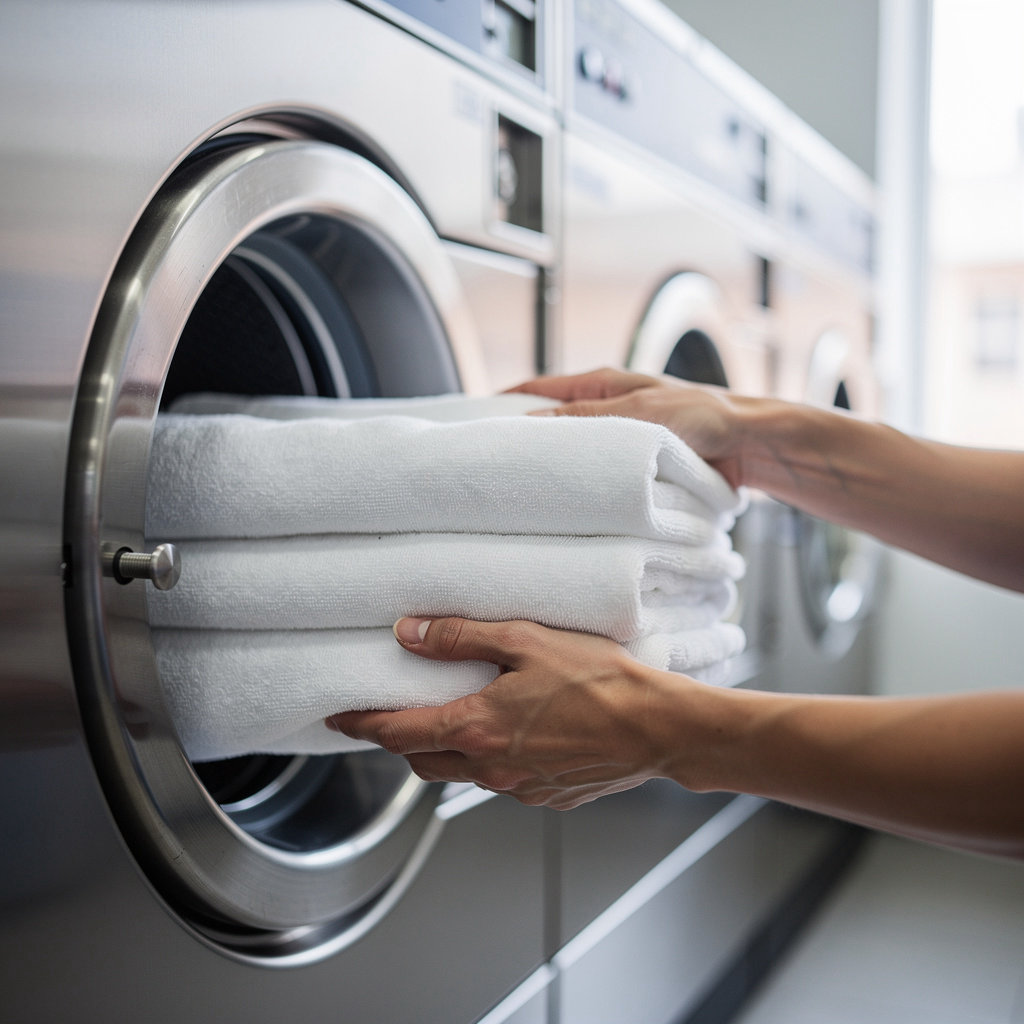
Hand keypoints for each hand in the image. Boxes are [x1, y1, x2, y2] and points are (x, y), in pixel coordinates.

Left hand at [327, 616, 705, 809]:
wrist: (658, 728)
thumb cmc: (599, 681)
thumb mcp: (526, 642)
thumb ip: (462, 637)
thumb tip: (409, 633)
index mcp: (477, 730)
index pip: (397, 733)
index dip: (362, 725)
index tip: (338, 718)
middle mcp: (490, 769)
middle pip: (421, 760)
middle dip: (399, 740)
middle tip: (394, 714)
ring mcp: (519, 790)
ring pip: (460, 774)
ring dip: (443, 750)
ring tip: (450, 719)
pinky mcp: (547, 798)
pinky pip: (500, 782)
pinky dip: (487, 761)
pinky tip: (509, 734)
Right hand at [509, 367, 753, 488]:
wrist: (753, 445)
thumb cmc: (705, 415)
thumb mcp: (640, 411)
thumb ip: (587, 419)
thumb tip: (530, 425)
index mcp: (602, 385)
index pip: (536, 390)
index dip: (502, 404)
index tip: (471, 424)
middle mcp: (606, 412)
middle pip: (550, 426)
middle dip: (523, 444)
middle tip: (490, 469)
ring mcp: (620, 442)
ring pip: (574, 457)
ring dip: (555, 472)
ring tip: (522, 494)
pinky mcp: (636, 470)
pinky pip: (599, 480)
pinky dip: (583, 492)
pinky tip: (568, 510)